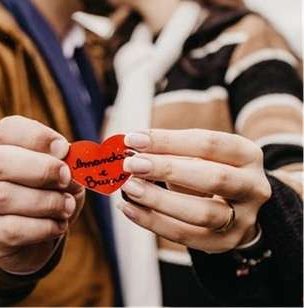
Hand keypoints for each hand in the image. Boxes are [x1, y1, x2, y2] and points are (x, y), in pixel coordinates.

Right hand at [0, 116, 84, 273]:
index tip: (63, 148)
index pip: (8, 129)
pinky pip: (12, 230)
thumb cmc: (51, 192)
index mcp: (5, 146)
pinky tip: (59, 225)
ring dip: (46, 202)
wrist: (35, 236)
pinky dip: (43, 227)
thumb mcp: (64, 172)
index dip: (37, 136)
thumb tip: (70, 164)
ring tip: (67, 206)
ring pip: (5, 197)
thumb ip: (68, 164)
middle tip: (66, 177)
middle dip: (40, 169)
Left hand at [119, 129, 271, 252]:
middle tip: (131, 164)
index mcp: (247, 154)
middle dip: (167, 169)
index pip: (208, 144)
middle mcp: (253, 187)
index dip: (169, 140)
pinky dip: (153, 222)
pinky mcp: (224, 243)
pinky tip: (129, 208)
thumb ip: (169, 150)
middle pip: (213, 177)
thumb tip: (132, 147)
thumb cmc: (208, 169)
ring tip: (129, 187)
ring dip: (159, 199)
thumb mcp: (197, 154)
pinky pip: (185, 236)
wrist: (237, 205)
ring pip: (202, 213)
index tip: (134, 138)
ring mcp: (243, 219)